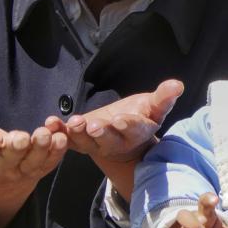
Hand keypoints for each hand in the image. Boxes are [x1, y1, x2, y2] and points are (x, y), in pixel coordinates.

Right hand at [0, 104, 67, 192]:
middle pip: (9, 159)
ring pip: (33, 162)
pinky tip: (62, 137)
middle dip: (16, 148)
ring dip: (41, 149)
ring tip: (46, 134)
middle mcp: (0, 168)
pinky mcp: (41, 169)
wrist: (0, 175)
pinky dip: (57, 152)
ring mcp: (23, 171)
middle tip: (22, 137)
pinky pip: (51, 162)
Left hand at [50, 79, 183, 162]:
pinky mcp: (80, 142)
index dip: (126, 125)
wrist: (123, 133)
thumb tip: (178, 84)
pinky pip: (67, 139)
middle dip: (100, 132)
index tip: (120, 120)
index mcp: (136, 132)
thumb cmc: (141, 115)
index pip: (132, 128)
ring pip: (85, 140)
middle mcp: (115, 141)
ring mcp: (96, 143)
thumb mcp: (155, 106)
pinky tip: (50, 123)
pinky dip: (58, 131)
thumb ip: (164, 97)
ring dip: (77, 132)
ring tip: (70, 123)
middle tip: (93, 126)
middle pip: (107, 138)